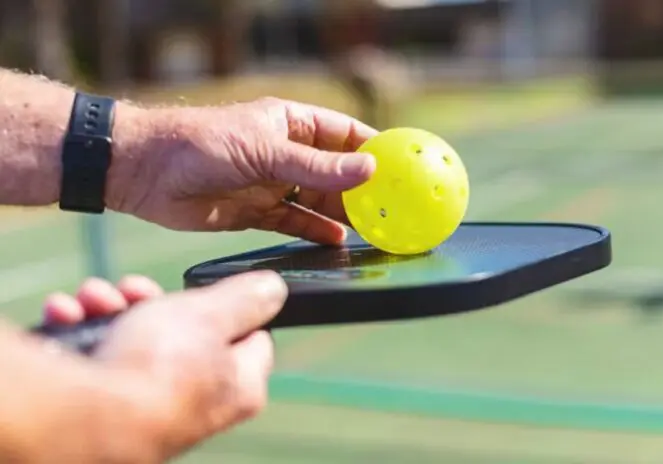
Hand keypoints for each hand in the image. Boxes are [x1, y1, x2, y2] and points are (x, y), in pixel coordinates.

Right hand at [41, 272, 283, 461]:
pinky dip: (84, 334)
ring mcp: (151, 408)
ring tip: (92, 300)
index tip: (200, 291)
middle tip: (131, 288)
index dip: (228, 307)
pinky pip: (102, 362)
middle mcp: (199, 403)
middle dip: (150, 301)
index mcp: (239, 386)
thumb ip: (247, 300)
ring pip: (137, 341)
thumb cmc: (157, 367)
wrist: (81, 418)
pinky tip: (67, 316)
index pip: (252, 337)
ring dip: (110, 310)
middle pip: (185, 334)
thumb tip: (275, 289)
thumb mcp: (210, 315)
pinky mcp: (108, 410)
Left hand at [109, 98, 377, 244]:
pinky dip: (315, 232)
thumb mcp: (264, 150)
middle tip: (395, 209)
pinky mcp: (257, 212)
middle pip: (337, 173)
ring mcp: (273, 183)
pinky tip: (337, 242)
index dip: (376, 150)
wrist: (145, 171)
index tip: (406, 168)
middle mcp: (287, 153)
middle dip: (365, 190)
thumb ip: (315, 166)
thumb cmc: (201, 143)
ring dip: (344, 215)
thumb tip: (369, 170)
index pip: (346, 134)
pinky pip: (295, 222)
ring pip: (319, 200)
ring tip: (375, 231)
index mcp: (292, 124)